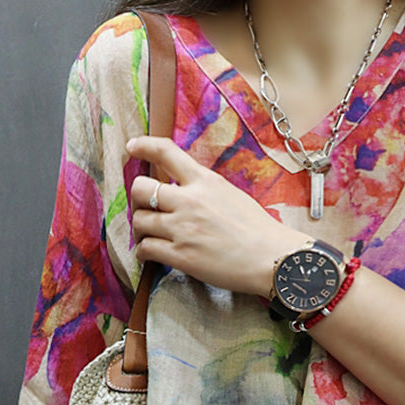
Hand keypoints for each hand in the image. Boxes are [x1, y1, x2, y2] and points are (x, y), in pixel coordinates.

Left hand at [126, 136, 308, 298]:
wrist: (271, 258)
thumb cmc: (258, 230)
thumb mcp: (231, 194)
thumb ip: (205, 189)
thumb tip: (185, 190)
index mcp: (204, 181)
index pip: (166, 152)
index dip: (144, 145)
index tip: (132, 147)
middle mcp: (189, 201)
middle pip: (141, 188)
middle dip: (138, 199)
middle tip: (145, 210)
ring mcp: (183, 229)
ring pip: (139, 220)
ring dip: (139, 230)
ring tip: (148, 236)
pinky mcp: (181, 256)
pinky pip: (146, 249)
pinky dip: (143, 252)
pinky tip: (150, 254)